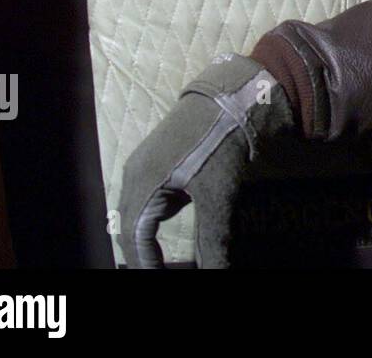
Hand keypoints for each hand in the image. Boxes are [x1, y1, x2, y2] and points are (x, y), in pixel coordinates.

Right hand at [116, 54, 294, 267]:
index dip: (146, 266)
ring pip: (141, 216)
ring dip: (150, 242)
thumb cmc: (226, 139)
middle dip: (146, 257)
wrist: (239, 92)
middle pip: (132, 230)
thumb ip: (214, 240)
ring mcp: (147, 165)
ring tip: (166, 263)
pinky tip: (176, 234)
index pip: (134, 241)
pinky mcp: (163, 160)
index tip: (158, 279)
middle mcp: (136, 174)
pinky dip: (159, 223)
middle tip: (164, 271)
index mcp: (142, 184)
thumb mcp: (221, 194)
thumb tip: (214, 272)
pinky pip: (152, 201)